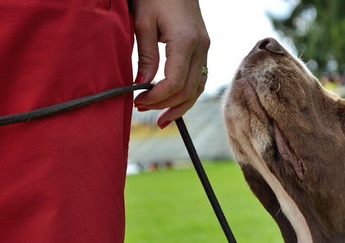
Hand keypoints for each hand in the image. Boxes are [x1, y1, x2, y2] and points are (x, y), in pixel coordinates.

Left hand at [132, 0, 209, 127]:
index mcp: (186, 41)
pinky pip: (199, 78)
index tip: (138, 101)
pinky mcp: (203, 48)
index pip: (175, 82)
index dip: (157, 97)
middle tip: (143, 109)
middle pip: (189, 90)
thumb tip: (142, 84)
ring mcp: (205, 49)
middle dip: (166, 105)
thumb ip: (145, 55)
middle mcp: (201, 47)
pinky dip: (187, 94)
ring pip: (198, 88)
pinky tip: (173, 102)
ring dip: (180, 106)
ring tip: (161, 118)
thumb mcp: (142, 22)